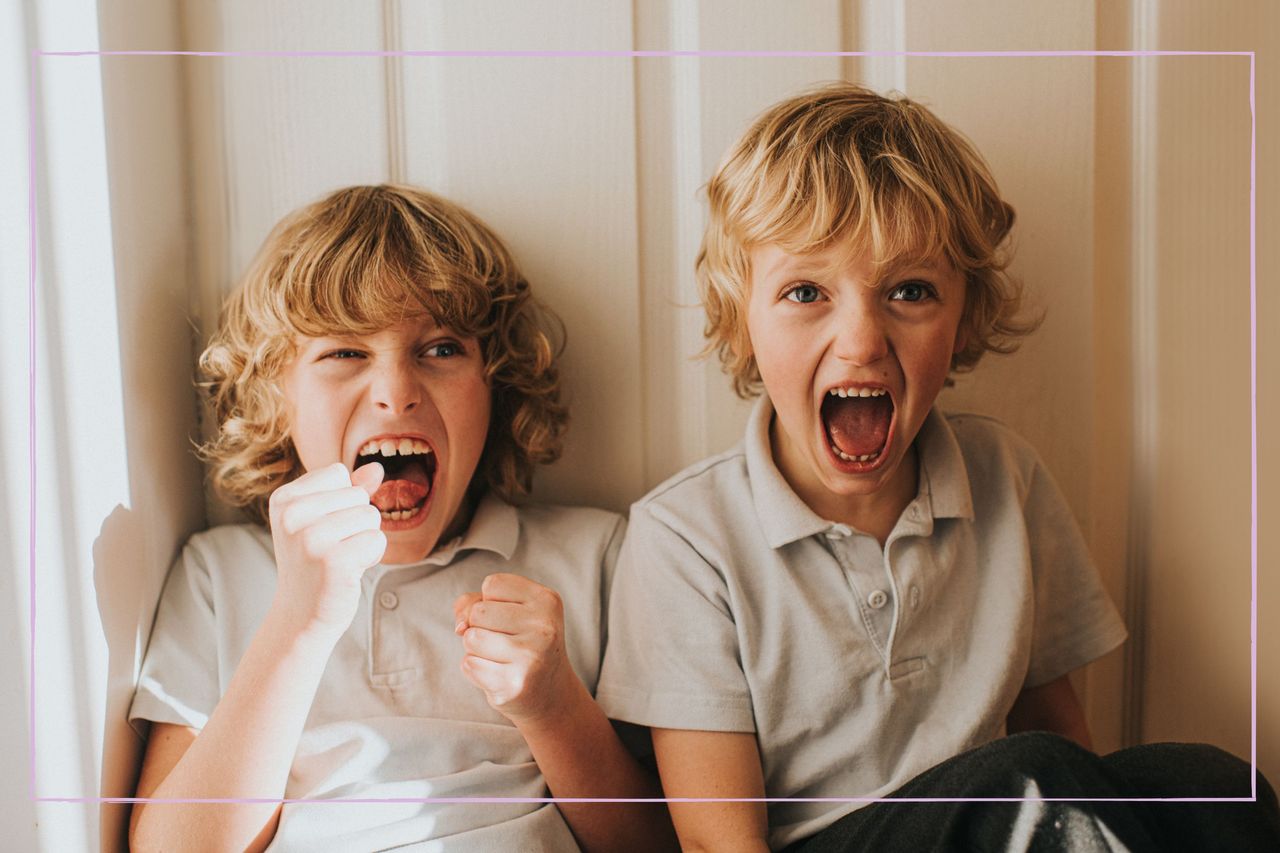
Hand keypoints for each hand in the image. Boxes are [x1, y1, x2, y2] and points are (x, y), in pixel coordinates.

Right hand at [268, 461, 386, 640]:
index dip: (342, 500)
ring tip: (338, 560)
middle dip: (356, 522)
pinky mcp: (334, 561)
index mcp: (284, 498)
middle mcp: (292, 515)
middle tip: (330, 549)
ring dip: (364, 539)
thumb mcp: (323, 519)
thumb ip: (349, 489)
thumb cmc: (315, 562)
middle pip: (358, 495)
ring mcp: (312, 538)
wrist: (301, 615)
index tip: (321, 529)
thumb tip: (377, 468)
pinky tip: (347, 572)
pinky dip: (371, 556)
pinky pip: (377, 540)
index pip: (338, 472)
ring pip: (371, 515)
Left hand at [453, 573, 577, 723]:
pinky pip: (469, 665)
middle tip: (506, 642)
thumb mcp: (509, 611)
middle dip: (480, 626)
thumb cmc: (523, 644)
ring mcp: (531, 656)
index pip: (492, 584)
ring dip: (475, 650)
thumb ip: (474, 603)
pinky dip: (476, 670)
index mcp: (547, 600)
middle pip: (478, 612)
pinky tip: (499, 675)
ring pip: (471, 638)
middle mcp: (544, 627)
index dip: (490, 601)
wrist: (550, 693)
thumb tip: (460, 627)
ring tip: (501, 658)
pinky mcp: (514, 684)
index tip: (511, 618)